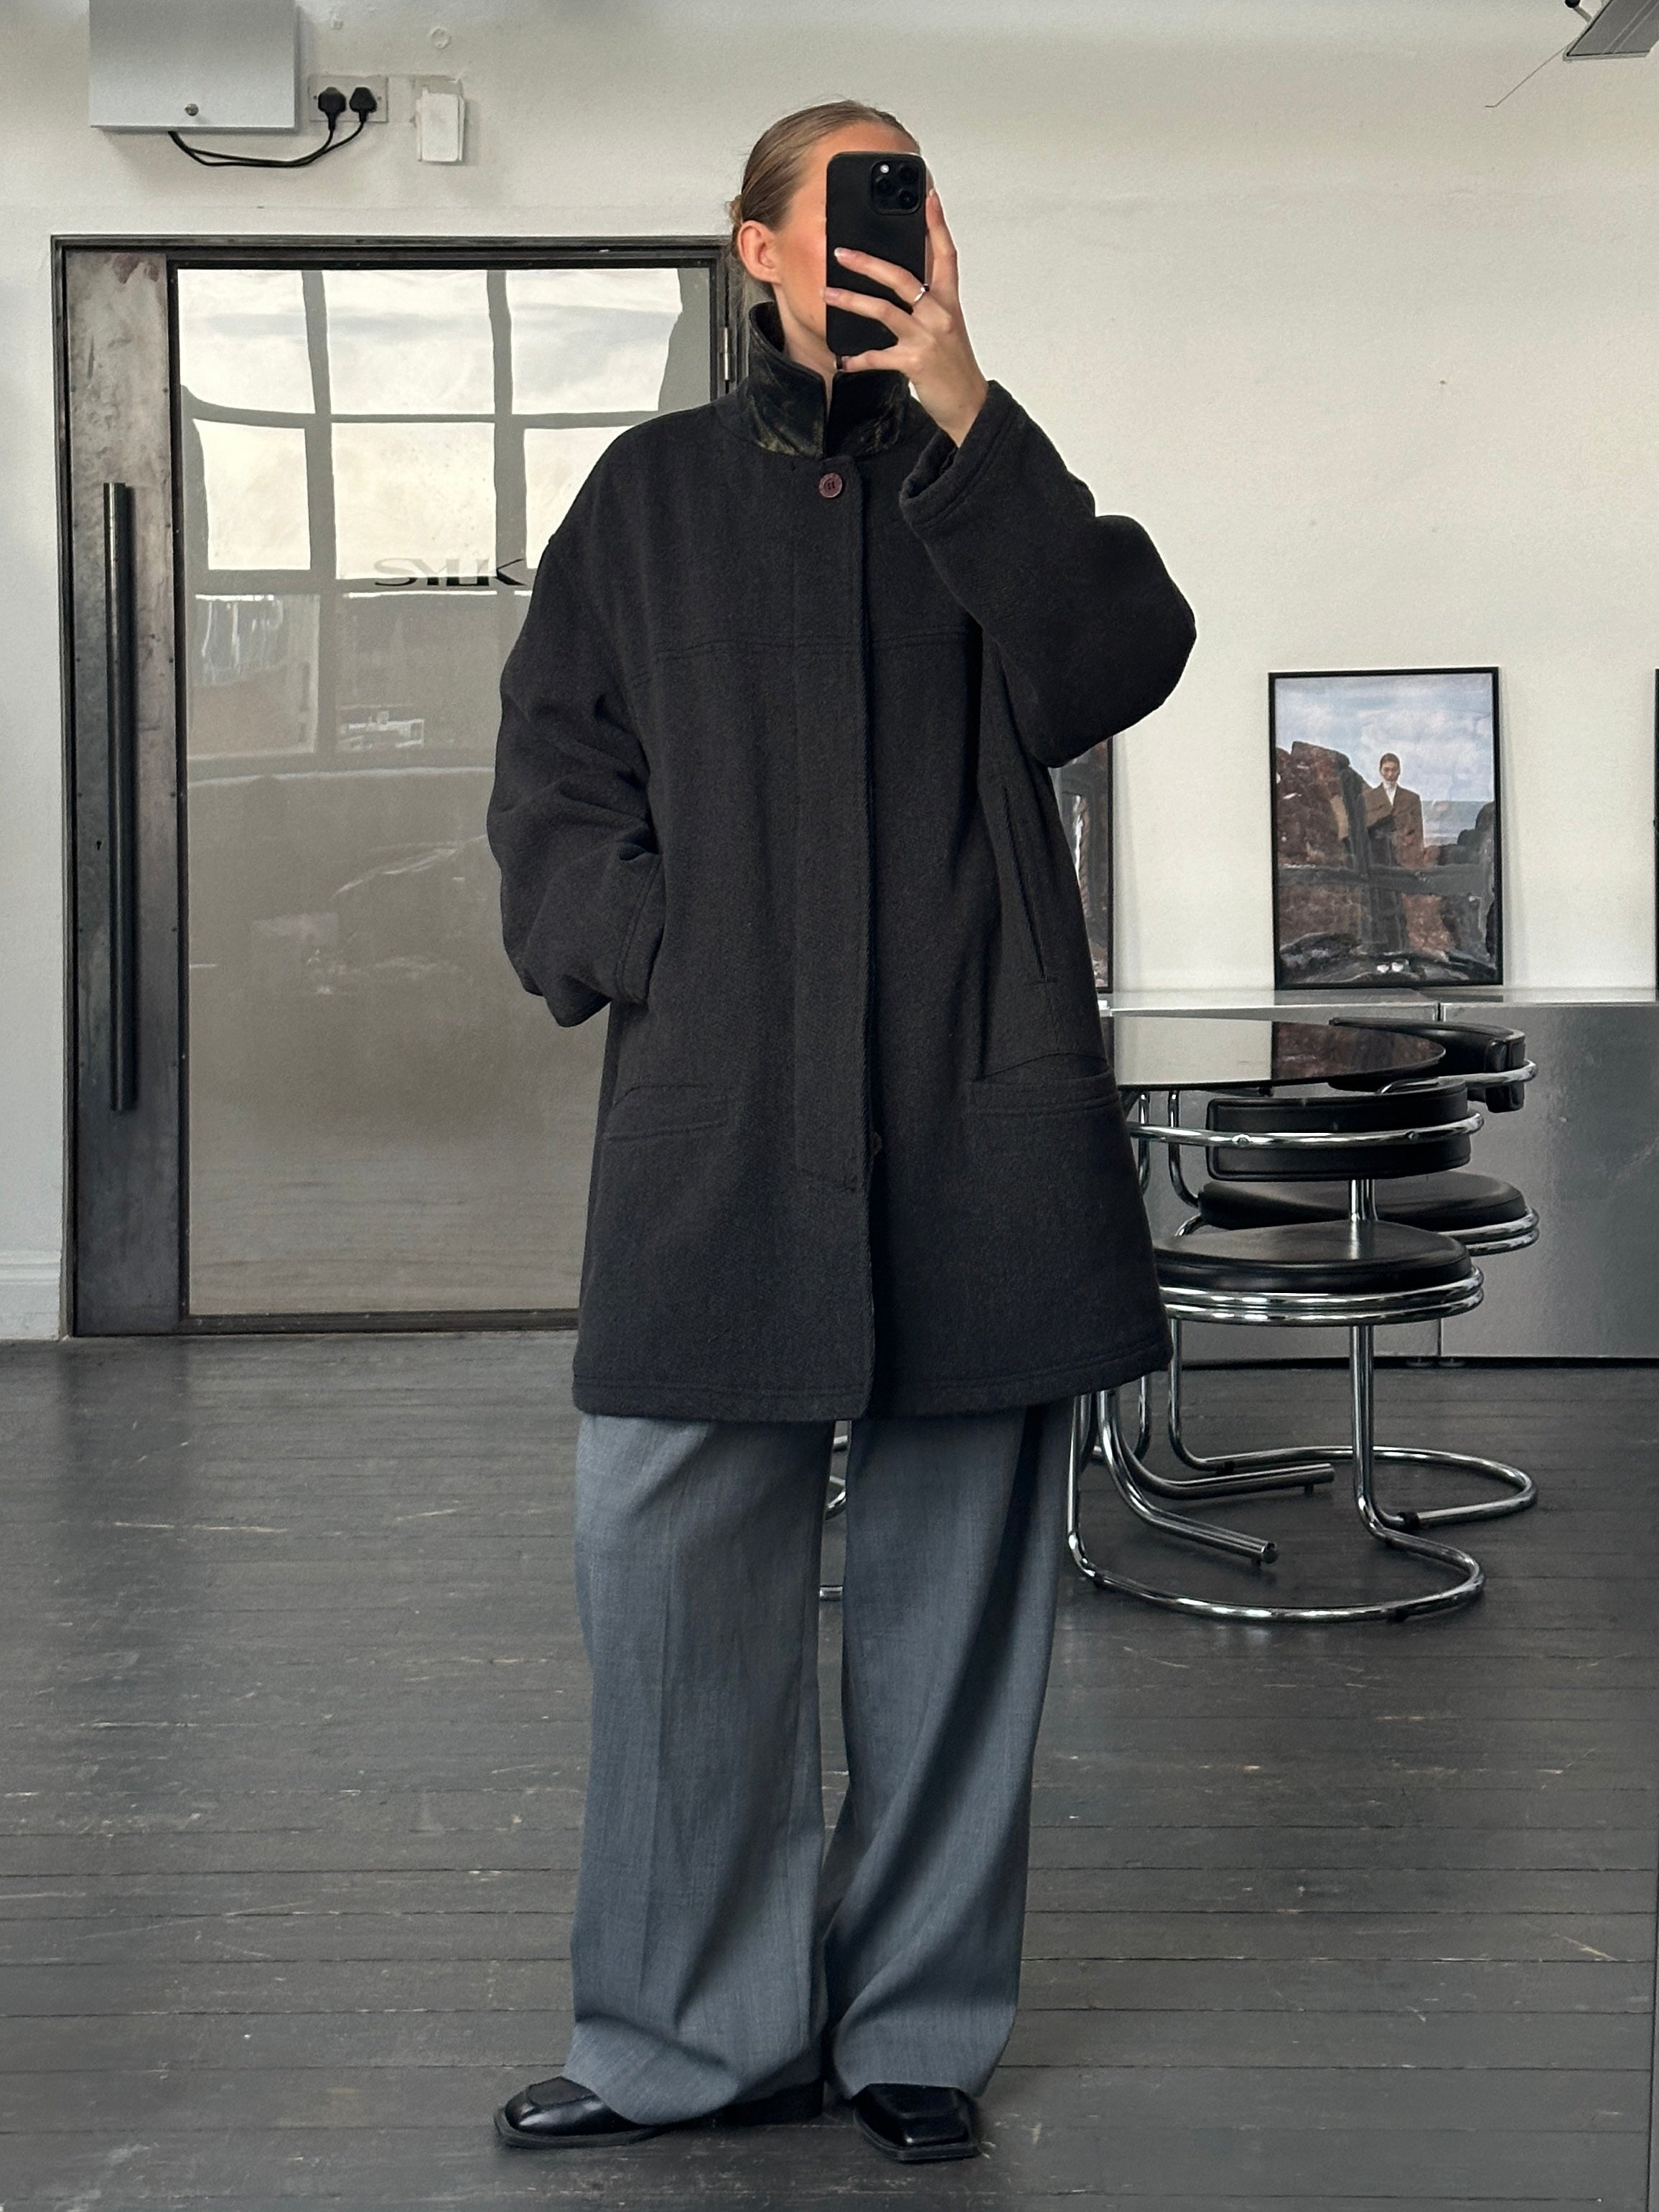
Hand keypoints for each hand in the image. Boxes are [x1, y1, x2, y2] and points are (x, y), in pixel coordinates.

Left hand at [823, 187, 989, 445]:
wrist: (969, 405)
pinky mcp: (914, 362)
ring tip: (828, 292)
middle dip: (869, 262)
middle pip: (902, 277)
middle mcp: (939, 313)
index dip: (937, 224)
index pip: (945, 254)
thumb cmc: (954, 365)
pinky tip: (843, 359)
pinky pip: (878, 356)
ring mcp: (926, 337)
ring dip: (852, 300)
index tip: (927, 196)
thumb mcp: (946, 326)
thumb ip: (927, 302)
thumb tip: (898, 282)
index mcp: (948, 301)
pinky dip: (858, 359)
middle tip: (842, 252)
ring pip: (884, 310)